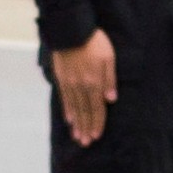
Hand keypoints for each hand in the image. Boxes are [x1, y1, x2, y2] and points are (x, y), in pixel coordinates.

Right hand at [48, 31, 114, 148]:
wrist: (70, 29)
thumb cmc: (94, 41)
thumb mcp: (108, 58)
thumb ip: (110, 79)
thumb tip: (111, 100)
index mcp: (94, 82)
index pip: (97, 108)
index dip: (97, 123)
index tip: (96, 136)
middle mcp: (80, 86)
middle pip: (85, 112)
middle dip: (86, 128)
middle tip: (86, 143)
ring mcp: (69, 83)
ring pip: (74, 108)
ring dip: (77, 124)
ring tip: (77, 137)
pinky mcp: (61, 78)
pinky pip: (65, 98)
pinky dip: (67, 110)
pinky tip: (69, 119)